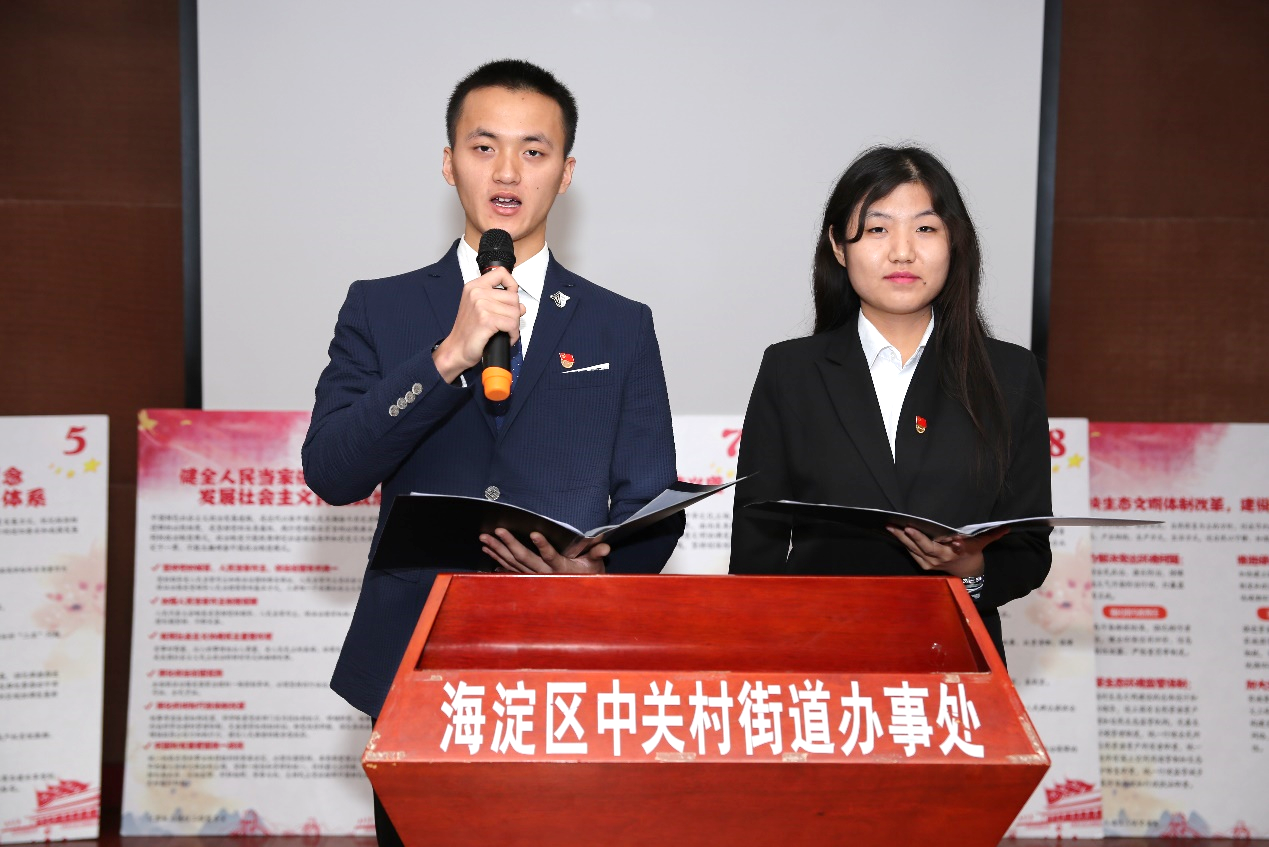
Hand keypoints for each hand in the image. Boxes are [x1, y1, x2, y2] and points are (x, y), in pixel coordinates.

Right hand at [432, 268, 525, 382]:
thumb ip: (499, 302)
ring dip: (514, 325)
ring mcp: (481, 305)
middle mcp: (477, 293)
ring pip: (515, 312)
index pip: (501, 273)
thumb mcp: (479, 308)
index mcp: (474, 286)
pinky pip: (512, 324)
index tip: (510, 297)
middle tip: (505, 322)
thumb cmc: (468, 331)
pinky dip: (513, 334)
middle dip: (514, 312)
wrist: (456, 349)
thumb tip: (521, 306)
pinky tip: (507, 337)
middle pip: (513, 296)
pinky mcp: (487, 320)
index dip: (512, 285)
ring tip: (505, 331)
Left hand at [479, 528, 608, 574]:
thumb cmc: (588, 575)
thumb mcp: (595, 565)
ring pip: (512, 563)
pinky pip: (509, 568)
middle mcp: (544, 573)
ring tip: (484, 538)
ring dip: (497, 550)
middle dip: (509, 544)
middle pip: (524, 558)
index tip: (534, 533)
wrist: (579, 595)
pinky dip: (498, 559)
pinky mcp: (527, 576)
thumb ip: (597, 554)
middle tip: (497, 530)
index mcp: (560, 568)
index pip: (551, 556)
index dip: (543, 546)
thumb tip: (605, 546)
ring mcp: (533, 576)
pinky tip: (488, 551)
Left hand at [885, 525, 1008, 579]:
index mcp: (955, 553)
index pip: (951, 548)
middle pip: (926, 548)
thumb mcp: (981, 544)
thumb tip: (1006, 527)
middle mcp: (941, 559)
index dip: (948, 544)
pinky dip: (903, 543)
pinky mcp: (923, 564)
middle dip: (915, 538)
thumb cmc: (971, 554)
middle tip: (904, 527)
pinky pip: (911, 553)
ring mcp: (930, 563)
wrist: (965, 573)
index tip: (946, 539)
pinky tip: (894, 532)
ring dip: (902, 538)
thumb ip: (991, 534)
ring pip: (914, 550)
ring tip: (891, 526)